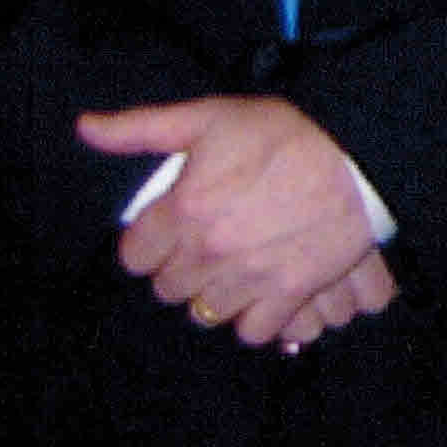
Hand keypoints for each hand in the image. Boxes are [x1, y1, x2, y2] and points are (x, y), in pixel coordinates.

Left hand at [80, 96, 379, 348]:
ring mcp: (247, 277)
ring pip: (204, 312)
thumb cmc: (287, 133)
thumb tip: (85, 128)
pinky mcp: (287, 294)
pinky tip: (263, 288)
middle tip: (212, 240)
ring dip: (216, 292)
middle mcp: (208, 252)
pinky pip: (251, 330)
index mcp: (183, 210)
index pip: (135, 256)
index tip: (176, 225)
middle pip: (168, 288)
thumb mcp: (211, 116)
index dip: (152, 241)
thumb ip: (142, 127)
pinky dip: (254, 315)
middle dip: (184, 266)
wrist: (362, 154)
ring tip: (237, 264)